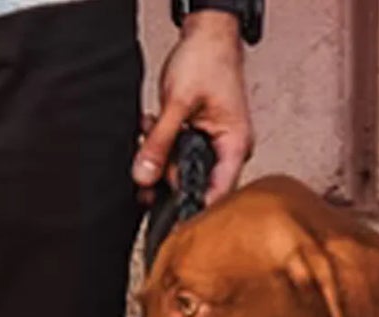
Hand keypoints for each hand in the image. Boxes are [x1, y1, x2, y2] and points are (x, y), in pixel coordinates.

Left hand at [134, 10, 253, 204]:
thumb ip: (159, 142)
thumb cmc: (207, 60)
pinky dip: (164, 141)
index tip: (170, 222)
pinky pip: (181, 149)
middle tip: (144, 166)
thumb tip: (144, 175)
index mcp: (235, 147)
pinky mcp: (202, 134)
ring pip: (184, 165)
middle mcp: (229, 150)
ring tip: (150, 130)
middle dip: (167, 172)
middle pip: (197, 181)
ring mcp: (216, 143)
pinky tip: (154, 125)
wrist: (208, 32)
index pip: (217, 194)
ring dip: (162, 153)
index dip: (193, 209)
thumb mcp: (176, 104)